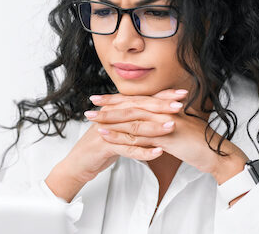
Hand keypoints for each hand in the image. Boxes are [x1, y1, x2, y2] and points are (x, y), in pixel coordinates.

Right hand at [44, 93, 183, 201]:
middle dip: (160, 106)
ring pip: (134, 127)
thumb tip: (156, 117)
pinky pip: (126, 148)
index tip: (181, 94)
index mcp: (117, 111)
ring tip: (172, 126)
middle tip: (180, 104)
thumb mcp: (118, 132)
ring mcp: (107, 131)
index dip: (161, 96)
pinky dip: (143, 152)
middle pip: (139, 108)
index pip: (142, 100)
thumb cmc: (100, 148)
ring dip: (154, 127)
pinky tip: (158, 152)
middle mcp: (112, 117)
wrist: (77, 164)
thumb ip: (134, 123)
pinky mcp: (103, 147)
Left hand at [87, 89, 248, 184]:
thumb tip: (152, 125)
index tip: (102, 97)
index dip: (119, 98)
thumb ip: (164, 125)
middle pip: (131, 106)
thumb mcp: (180, 130)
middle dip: (109, 103)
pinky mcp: (165, 138)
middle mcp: (163, 112)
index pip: (138, 100)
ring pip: (131, 119)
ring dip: (109, 118)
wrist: (218, 154)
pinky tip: (105, 134)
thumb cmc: (201, 144)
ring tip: (91, 117)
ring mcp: (164, 123)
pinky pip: (138, 136)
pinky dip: (119, 135)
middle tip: (91, 102)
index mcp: (166, 108)